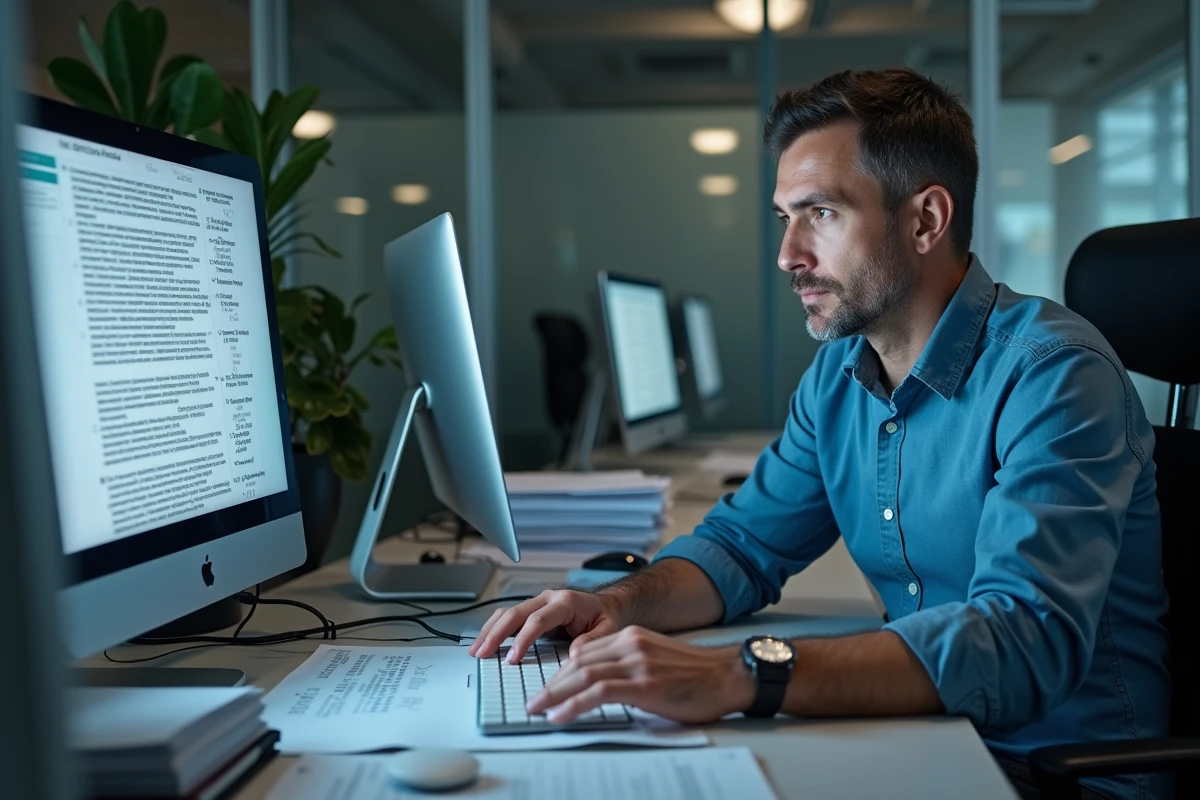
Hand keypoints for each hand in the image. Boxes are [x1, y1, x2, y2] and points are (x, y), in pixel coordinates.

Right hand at [467, 589, 623, 662]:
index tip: (512, 657)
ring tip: (476, 650)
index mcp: (566, 602)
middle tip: (483, 653)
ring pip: (507, 613)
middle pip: (516, 613)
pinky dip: (494, 629)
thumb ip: (593, 640)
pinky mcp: (532, 611)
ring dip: (490, 631)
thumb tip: (574, 653)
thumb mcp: (608, 628)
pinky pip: (508, 617)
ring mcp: (538, 603)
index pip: (538, 619)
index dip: (523, 638)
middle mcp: (548, 598)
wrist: (608, 605)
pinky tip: (484, 643)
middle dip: (497, 633)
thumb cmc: (606, 617)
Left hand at [527, 626, 755, 725]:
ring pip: (582, 675)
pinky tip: (560, 715)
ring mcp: (636, 663)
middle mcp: (631, 644)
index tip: (548, 688)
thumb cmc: (697, 675)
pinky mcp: (644, 684)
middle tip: (535, 701)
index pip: (584, 652)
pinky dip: (573, 704)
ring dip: (555, 695)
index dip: (561, 672)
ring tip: (539, 709)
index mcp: (632, 636)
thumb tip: (600, 685)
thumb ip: (629, 664)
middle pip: (578, 662)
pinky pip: (597, 692)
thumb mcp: (656, 660)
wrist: (728, 677)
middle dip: (552, 684)